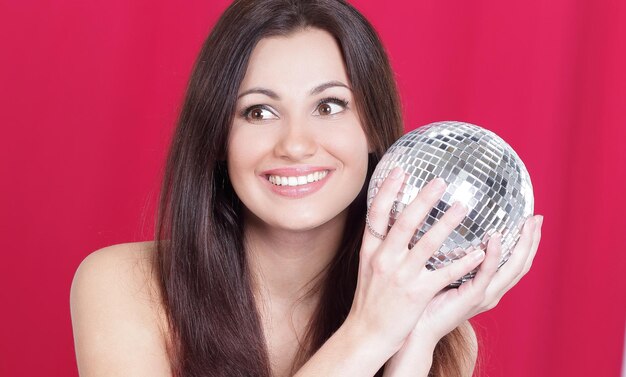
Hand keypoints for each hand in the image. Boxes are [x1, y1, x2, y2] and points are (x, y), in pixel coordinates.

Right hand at [344, 168, 489, 359]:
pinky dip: (463, 261)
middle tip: (441, 181)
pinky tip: (479, 252)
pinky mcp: (417, 293)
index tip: (399, 171)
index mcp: (370, 250)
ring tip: (463, 207)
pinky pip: (444, 273)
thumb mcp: (367, 267)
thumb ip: (378, 244)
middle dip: (423, 200)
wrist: (367, 333)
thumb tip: (386, 219)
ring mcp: (401, 276)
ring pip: (427, 244)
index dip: (386, 190)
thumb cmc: (370, 299)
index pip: (376, 214)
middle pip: (404, 222)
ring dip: (447, 223)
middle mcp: (383, 259)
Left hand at [412, 214, 542, 342]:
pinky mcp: (472, 297)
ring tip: (528, 224)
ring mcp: (485, 296)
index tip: (533, 220)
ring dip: (523, 245)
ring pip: (513, 269)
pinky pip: (487, 274)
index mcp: (489, 288)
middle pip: (522, 265)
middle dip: (532, 241)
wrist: (419, 328)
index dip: (527, 243)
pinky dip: (494, 256)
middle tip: (538, 218)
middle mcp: (493, 292)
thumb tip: (451, 224)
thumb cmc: (427, 299)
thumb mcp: (447, 273)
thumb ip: (456, 256)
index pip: (516, 264)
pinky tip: (495, 238)